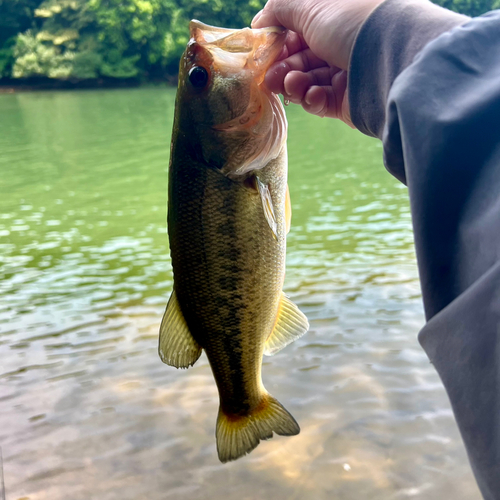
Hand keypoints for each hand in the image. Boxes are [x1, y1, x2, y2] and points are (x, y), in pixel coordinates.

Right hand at [252, 0, 384, 125]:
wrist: (389, 57)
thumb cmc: (350, 22)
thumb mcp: (309, 4)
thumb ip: (280, 9)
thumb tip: (259, 21)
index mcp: (333, 18)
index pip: (297, 32)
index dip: (278, 43)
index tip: (263, 52)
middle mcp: (339, 44)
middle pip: (299, 60)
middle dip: (282, 69)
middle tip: (269, 78)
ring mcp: (344, 73)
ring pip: (307, 82)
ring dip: (293, 85)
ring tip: (291, 85)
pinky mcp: (347, 100)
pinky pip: (321, 101)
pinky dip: (312, 99)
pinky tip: (314, 95)